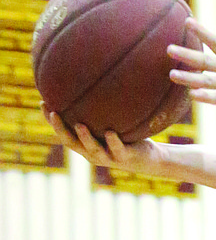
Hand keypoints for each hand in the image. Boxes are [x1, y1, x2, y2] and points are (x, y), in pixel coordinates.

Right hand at [45, 111, 166, 174]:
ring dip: (85, 138)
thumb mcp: (110, 123)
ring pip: (93, 150)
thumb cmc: (126, 138)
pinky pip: (118, 150)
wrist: (150, 159)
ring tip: (79, 125)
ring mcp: (109, 157)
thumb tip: (92, 80)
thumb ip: (99, 110)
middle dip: (61, 129)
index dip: (52, 121)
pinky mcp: (125, 158)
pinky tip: (109, 133)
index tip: (43, 103)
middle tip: (53, 113)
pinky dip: (113, 142)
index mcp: (86, 145)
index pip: (64, 133)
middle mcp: (93, 153)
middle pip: (72, 143)